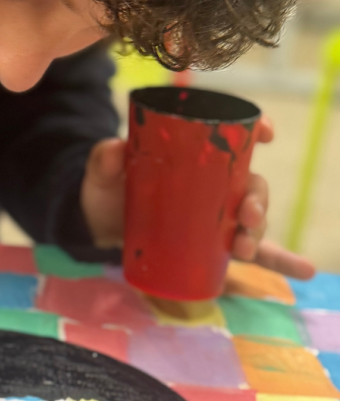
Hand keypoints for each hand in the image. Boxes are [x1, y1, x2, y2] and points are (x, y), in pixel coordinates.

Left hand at [79, 118, 314, 280]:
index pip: (232, 137)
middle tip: (247, 216)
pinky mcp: (211, 243)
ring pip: (251, 218)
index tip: (266, 133)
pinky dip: (278, 260)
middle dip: (257, 199)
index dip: (255, 130)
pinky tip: (302, 271)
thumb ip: (103, 158)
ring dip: (259, 231)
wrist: (97, 223)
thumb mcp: (101, 171)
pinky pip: (251, 251)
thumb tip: (113, 148)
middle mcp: (211, 182)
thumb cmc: (106, 188)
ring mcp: (213, 214)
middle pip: (249, 184)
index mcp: (192, 155)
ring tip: (245, 247)